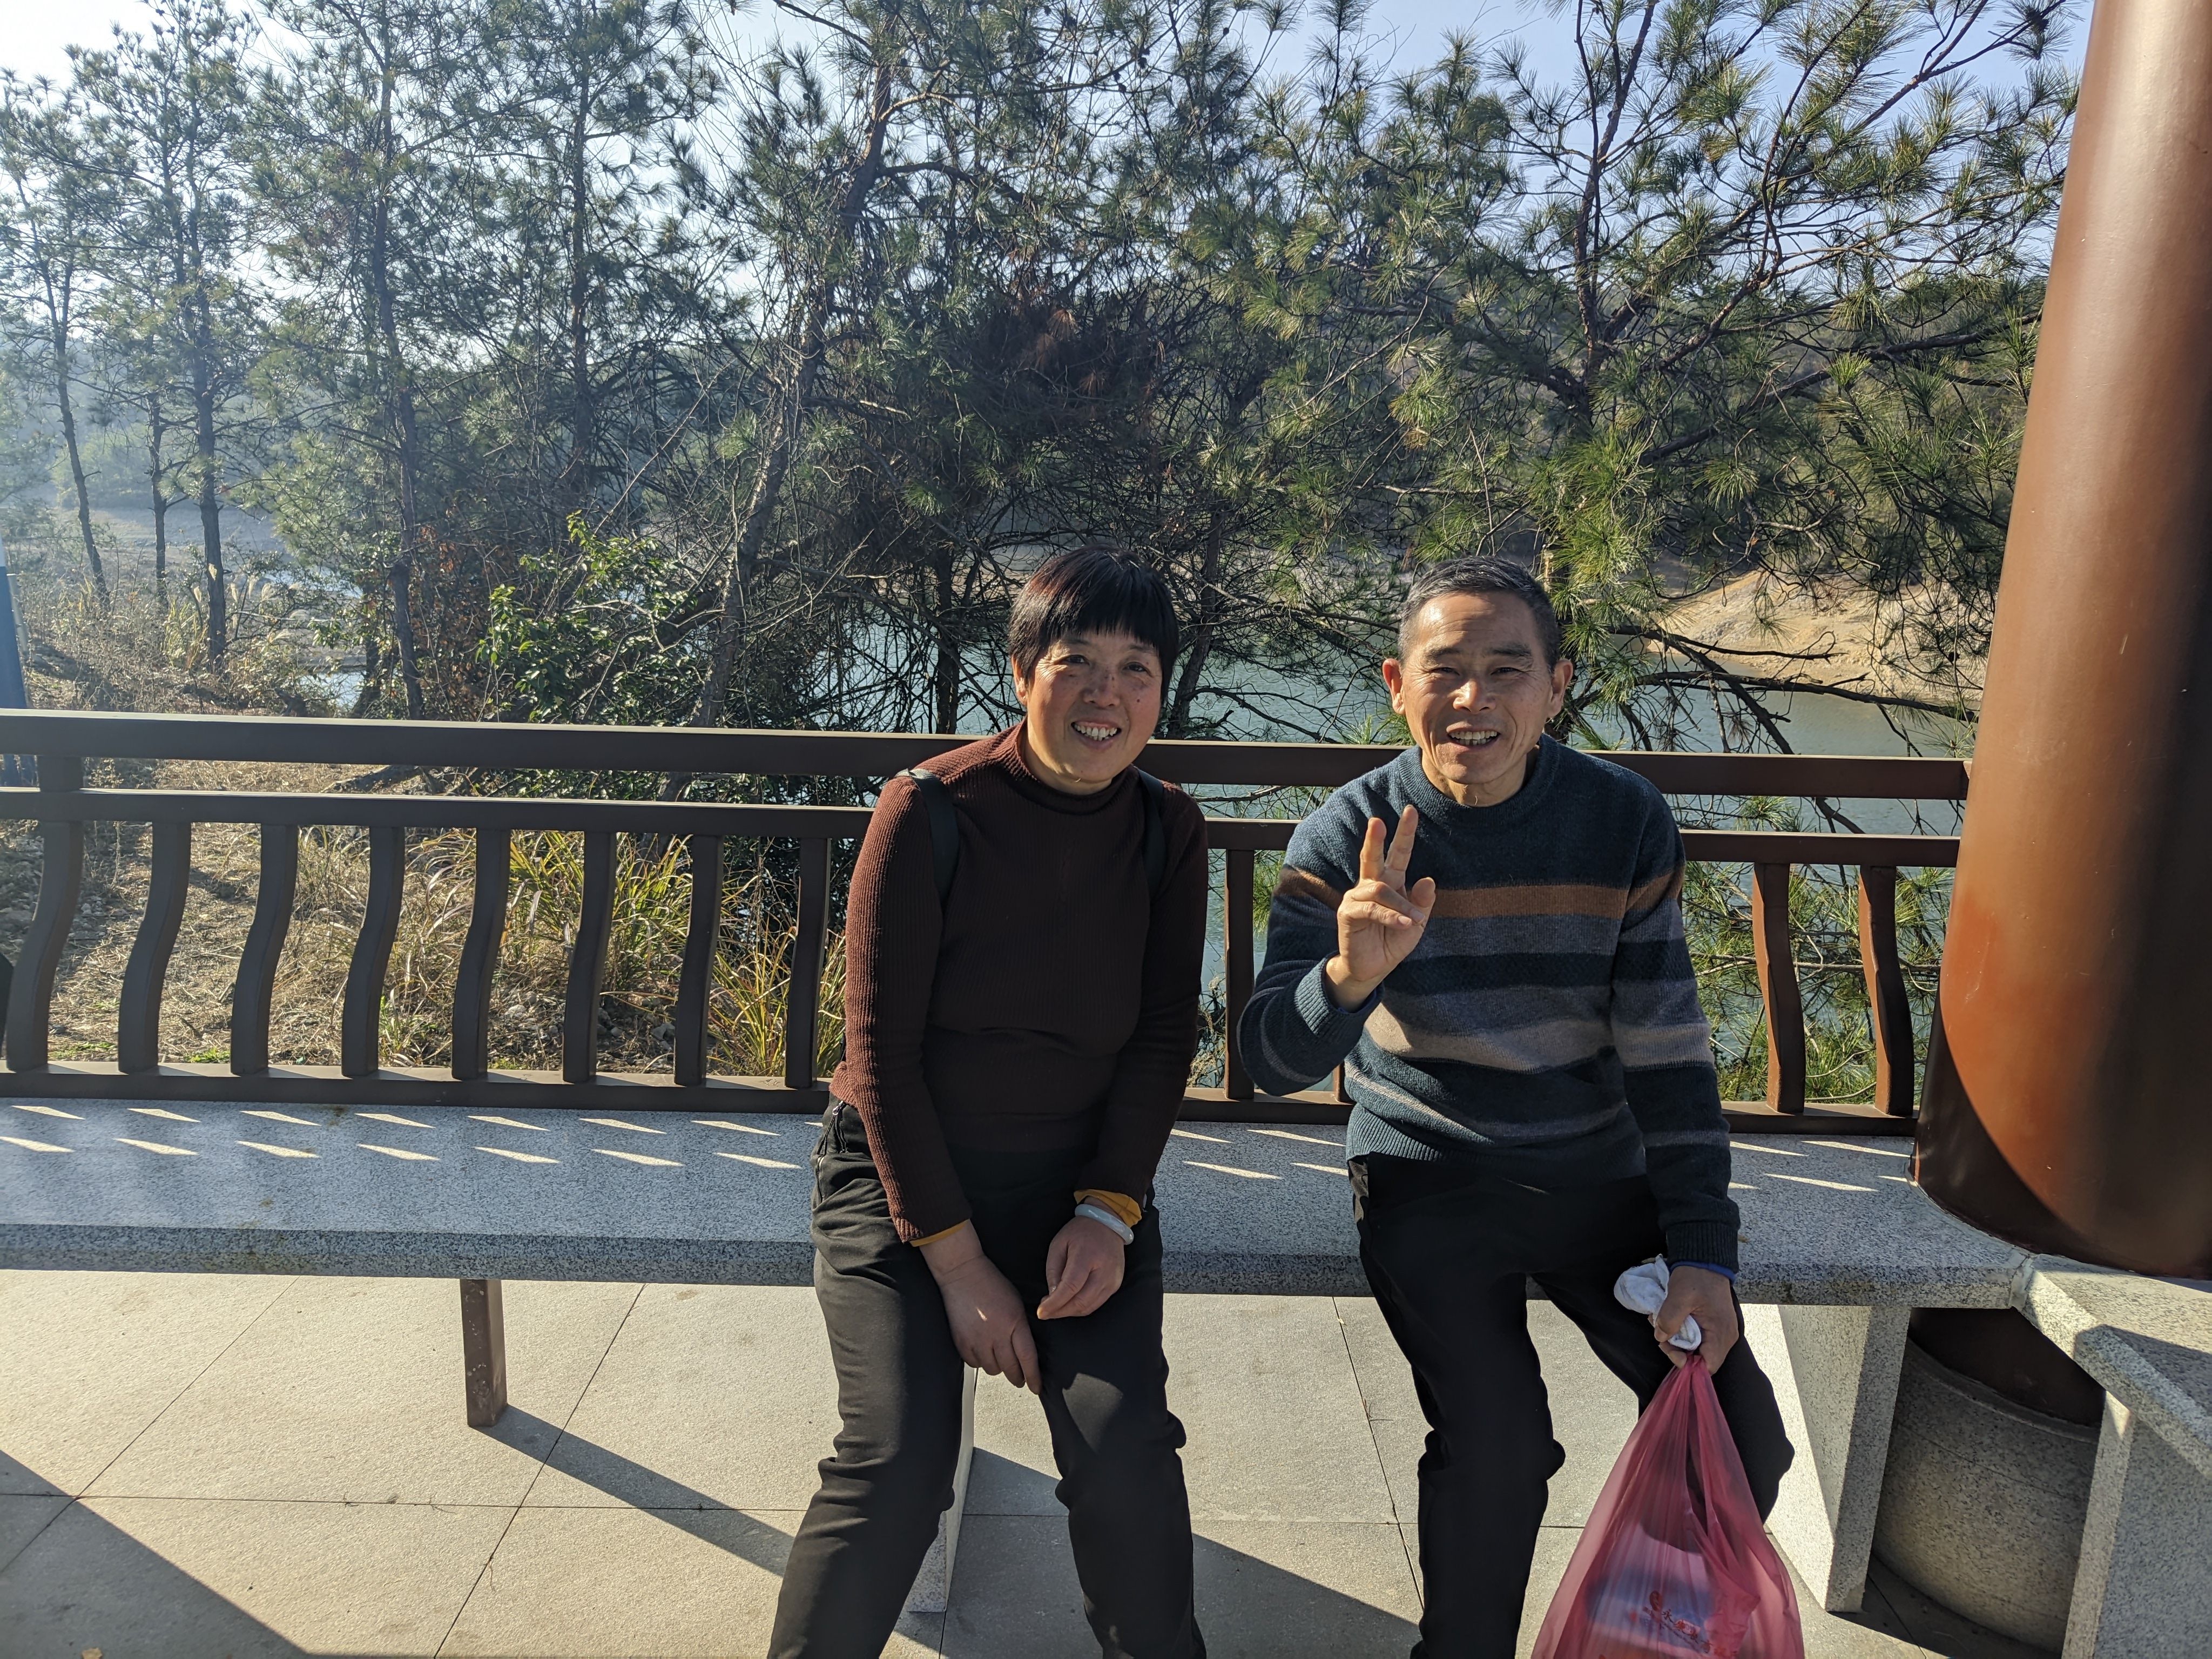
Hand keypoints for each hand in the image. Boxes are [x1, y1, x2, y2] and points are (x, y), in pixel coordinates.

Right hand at [919, 1224, 1040, 1392]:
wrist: (962, 1273)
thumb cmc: (991, 1283)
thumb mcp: (1016, 1303)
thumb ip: (1022, 1327)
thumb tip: (1026, 1350)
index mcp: (1014, 1322)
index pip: (1027, 1358)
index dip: (1034, 1377)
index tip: (1036, 1387)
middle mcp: (996, 1334)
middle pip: (1010, 1369)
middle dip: (1018, 1377)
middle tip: (1020, 1379)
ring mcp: (977, 1340)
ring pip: (993, 1369)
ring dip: (999, 1367)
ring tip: (1000, 1358)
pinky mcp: (961, 1342)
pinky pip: (975, 1364)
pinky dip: (981, 1361)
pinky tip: (984, 1351)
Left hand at [1036, 1215, 1125, 1320]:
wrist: (1108, 1224)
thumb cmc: (1079, 1232)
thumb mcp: (1058, 1244)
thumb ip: (1053, 1270)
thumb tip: (1052, 1296)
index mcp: (1088, 1255)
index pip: (1071, 1287)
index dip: (1055, 1303)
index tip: (1041, 1312)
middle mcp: (1104, 1270)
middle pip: (1081, 1302)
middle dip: (1060, 1311)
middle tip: (1045, 1311)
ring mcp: (1113, 1279)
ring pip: (1088, 1307)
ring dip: (1069, 1312)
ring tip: (1055, 1307)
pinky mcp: (1115, 1285)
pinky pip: (1096, 1304)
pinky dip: (1080, 1308)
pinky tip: (1069, 1302)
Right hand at [1324, 806, 1437, 1007]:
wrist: (1372, 969)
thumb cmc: (1392, 942)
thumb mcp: (1416, 923)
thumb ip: (1423, 902)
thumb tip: (1428, 877)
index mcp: (1389, 883)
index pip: (1397, 854)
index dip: (1404, 834)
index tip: (1411, 811)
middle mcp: (1370, 886)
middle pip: (1373, 857)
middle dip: (1376, 838)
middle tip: (1377, 820)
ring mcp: (1356, 898)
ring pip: (1380, 889)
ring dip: (1401, 905)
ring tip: (1414, 921)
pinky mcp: (1348, 913)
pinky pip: (1371, 908)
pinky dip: (1391, 916)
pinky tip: (1405, 924)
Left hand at [1655, 1265, 1738, 1373]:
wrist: (1705, 1260)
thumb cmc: (1695, 1277)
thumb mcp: (1679, 1296)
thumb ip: (1669, 1319)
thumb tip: (1661, 1337)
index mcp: (1721, 1332)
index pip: (1708, 1366)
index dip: (1688, 1365)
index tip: (1670, 1350)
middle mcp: (1725, 1337)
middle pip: (1702, 1360)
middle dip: (1678, 1351)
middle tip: (1661, 1336)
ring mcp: (1721, 1332)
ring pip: (1698, 1350)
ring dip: (1678, 1342)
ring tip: (1661, 1324)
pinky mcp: (1714, 1326)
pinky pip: (1699, 1339)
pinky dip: (1683, 1334)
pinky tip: (1670, 1321)